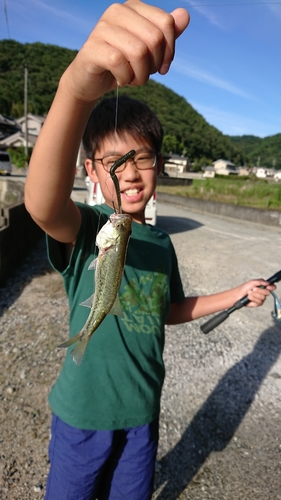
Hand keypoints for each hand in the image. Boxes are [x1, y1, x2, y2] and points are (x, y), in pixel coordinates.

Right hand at [63, 1, 189, 101]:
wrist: (90, 80)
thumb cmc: (122, 63)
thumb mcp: (148, 50)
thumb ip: (165, 34)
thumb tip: (185, 15)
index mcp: (133, 7)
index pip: (167, 23)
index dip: (169, 51)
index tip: (162, 67)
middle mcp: (117, 11)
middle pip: (154, 38)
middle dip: (154, 64)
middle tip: (145, 75)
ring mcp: (102, 27)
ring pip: (139, 52)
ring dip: (141, 75)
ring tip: (133, 79)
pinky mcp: (92, 47)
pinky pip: (120, 63)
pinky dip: (125, 78)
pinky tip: (120, 80)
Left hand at [236, 279, 275, 307]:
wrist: (238, 295)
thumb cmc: (244, 288)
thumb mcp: (252, 282)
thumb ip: (261, 282)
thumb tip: (268, 282)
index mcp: (263, 286)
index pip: (271, 287)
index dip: (271, 287)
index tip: (268, 287)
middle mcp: (263, 293)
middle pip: (267, 292)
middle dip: (259, 290)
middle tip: (253, 289)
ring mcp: (261, 299)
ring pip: (263, 297)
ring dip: (254, 294)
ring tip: (249, 293)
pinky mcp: (258, 304)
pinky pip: (259, 302)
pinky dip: (253, 299)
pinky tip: (249, 297)